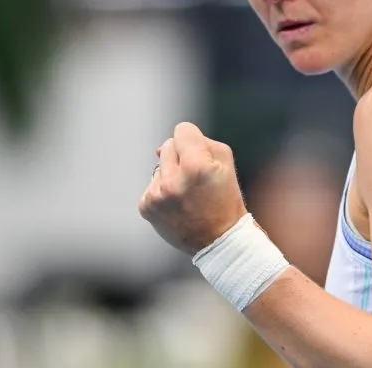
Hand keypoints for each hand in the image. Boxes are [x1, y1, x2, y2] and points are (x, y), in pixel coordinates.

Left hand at [139, 122, 247, 254]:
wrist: (219, 240)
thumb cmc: (225, 199)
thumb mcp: (226, 164)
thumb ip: (201, 142)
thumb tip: (162, 148)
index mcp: (197, 166)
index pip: (182, 130)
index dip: (194, 139)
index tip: (201, 154)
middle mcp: (173, 180)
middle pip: (168, 145)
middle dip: (182, 156)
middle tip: (197, 178)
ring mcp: (157, 195)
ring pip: (159, 166)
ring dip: (172, 175)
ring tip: (188, 195)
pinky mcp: (146, 207)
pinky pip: (152, 185)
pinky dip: (163, 191)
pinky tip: (178, 205)